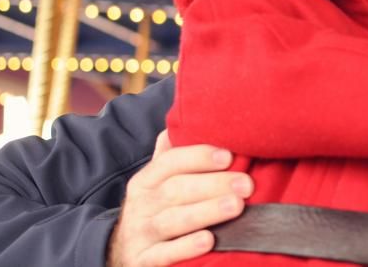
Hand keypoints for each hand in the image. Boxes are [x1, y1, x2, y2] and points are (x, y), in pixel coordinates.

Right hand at [107, 130, 253, 266]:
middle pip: (176, 190)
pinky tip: (208, 241)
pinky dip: (185, 248)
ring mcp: (141, 234)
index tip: (229, 155)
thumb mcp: (159, 180)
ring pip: (173, 221)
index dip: (199, 156)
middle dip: (213, 185)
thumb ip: (175, 151)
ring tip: (236, 206)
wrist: (121, 252)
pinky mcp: (142, 262)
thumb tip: (200, 116)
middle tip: (246, 184)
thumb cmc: (156, 208)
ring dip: (206, 212)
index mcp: (147, 179)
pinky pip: (163, 255)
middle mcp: (141, 204)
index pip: (169, 162)